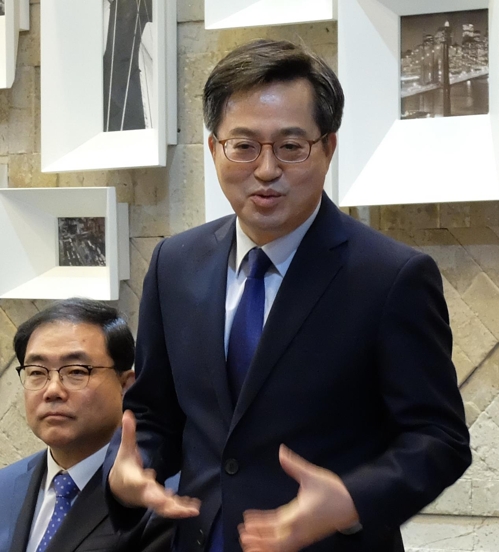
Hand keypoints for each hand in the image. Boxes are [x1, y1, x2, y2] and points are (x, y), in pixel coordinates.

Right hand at [109, 410, 199, 517]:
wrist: (118, 487)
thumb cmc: (124, 465)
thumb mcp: (125, 449)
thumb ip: (128, 432)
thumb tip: (127, 413)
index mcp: (136, 480)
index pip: (143, 486)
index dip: (151, 490)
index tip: (161, 494)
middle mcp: (144, 493)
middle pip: (156, 502)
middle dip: (169, 506)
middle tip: (184, 510)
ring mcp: (151, 500)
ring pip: (164, 508)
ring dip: (179, 509)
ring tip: (194, 510)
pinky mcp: (158, 502)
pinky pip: (169, 507)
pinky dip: (180, 508)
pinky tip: (193, 507)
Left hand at [239, 445, 358, 551]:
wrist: (353, 504)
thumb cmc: (332, 490)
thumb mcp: (312, 475)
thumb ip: (294, 464)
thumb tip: (281, 451)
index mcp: (299, 515)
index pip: (275, 523)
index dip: (260, 524)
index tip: (246, 521)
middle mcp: (300, 529)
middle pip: (275, 542)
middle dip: (259, 540)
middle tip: (243, 535)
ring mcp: (304, 535)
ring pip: (281, 547)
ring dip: (265, 546)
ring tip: (250, 544)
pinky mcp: (307, 537)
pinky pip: (288, 546)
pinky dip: (276, 547)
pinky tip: (268, 544)